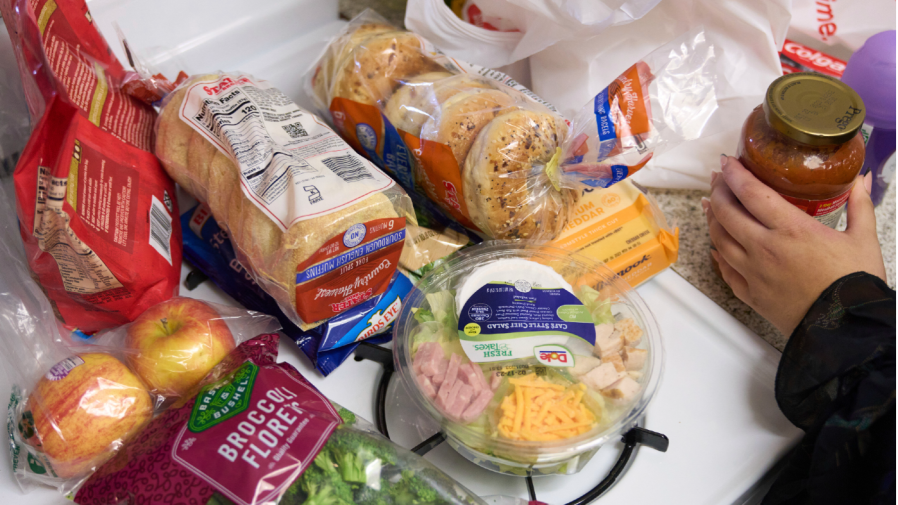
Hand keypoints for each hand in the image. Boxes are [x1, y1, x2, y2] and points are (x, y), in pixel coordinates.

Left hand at [703, 156, 885, 335]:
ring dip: (712, 220)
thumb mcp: (863, 239)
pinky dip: (717, 255)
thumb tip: (862, 179)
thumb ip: (859, 205)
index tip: (726, 162)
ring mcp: (753, 272)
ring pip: (719, 240)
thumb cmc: (855, 283)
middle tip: (716, 180)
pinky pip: (724, 270)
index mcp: (791, 229)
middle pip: (727, 213)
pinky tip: (715, 247)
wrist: (846, 329)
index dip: (734, 174)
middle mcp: (764, 248)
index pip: (751, 193)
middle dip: (717, 192)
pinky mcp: (750, 294)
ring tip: (711, 206)